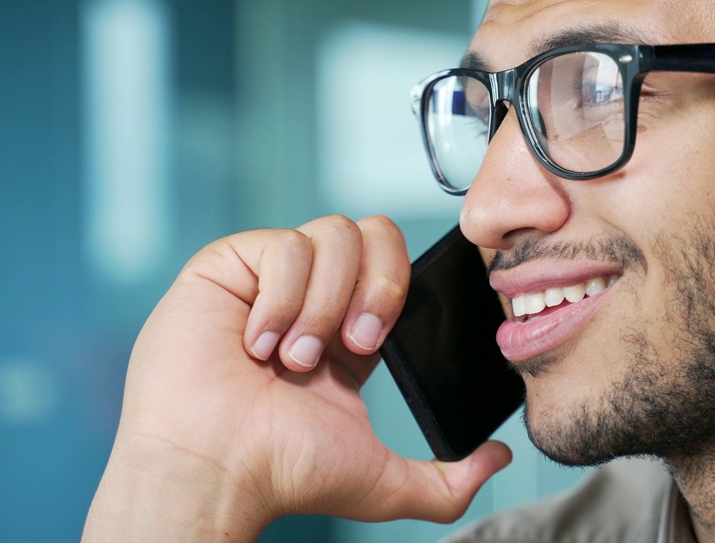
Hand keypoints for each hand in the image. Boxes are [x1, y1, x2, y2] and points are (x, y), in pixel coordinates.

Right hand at [82, 215, 511, 541]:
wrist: (215, 468)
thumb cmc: (283, 473)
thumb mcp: (383, 481)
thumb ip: (449, 479)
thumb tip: (499, 458)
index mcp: (347, 329)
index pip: (394, 266)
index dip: (396, 291)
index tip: (377, 344)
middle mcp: (311, 295)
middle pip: (372, 233)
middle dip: (375, 287)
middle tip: (352, 343)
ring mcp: (268, 276)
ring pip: (331, 234)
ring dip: (322, 304)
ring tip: (293, 358)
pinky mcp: (228, 264)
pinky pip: (282, 245)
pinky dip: (280, 298)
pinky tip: (256, 343)